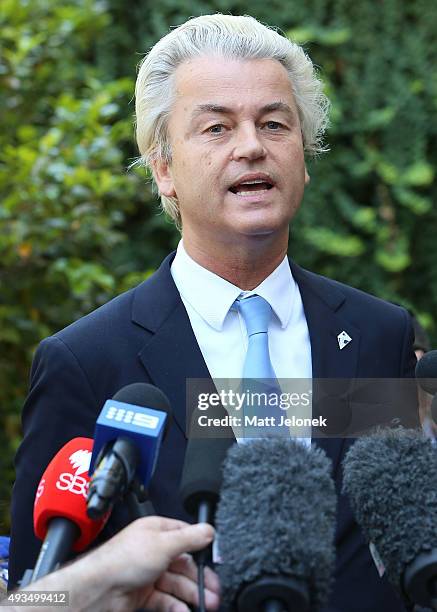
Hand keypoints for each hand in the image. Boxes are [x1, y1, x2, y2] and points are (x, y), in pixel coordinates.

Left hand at [71, 516, 219, 611]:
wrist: (98, 589)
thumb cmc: (122, 559)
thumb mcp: (163, 544)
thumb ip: (189, 538)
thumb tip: (209, 529)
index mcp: (157, 531)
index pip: (186, 536)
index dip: (201, 548)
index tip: (214, 561)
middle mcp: (153, 550)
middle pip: (184, 564)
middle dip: (200, 578)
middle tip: (214, 591)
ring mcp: (148, 573)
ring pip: (177, 584)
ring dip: (192, 594)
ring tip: (207, 604)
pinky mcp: (143, 594)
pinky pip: (166, 600)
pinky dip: (177, 606)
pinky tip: (185, 610)